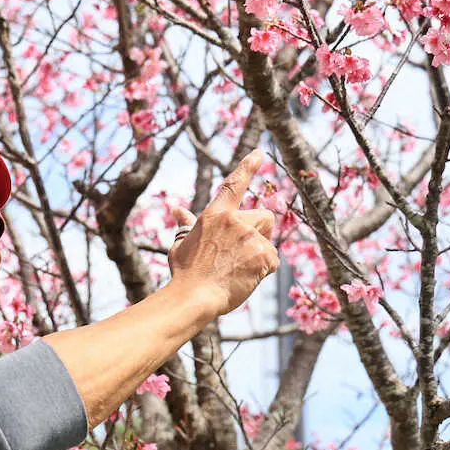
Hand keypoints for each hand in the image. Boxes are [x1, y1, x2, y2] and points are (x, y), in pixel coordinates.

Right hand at [168, 148, 279, 317]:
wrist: (194, 296)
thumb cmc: (185, 273)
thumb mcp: (181, 244)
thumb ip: (185, 224)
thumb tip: (176, 209)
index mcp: (215, 214)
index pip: (234, 184)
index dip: (248, 166)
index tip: (259, 153)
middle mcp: (235, 221)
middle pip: (264, 216)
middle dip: (261, 231)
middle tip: (243, 250)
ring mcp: (250, 237)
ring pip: (269, 240)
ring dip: (261, 252)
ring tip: (239, 268)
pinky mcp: (262, 255)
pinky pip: (273, 260)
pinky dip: (264, 270)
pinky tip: (247, 278)